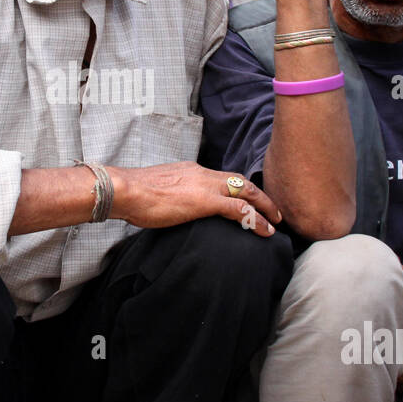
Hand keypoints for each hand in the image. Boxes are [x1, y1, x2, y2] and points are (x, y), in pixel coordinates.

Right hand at [108, 160, 281, 237]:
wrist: (127, 190)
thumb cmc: (134, 195)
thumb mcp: (158, 190)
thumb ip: (171, 196)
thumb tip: (171, 207)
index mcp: (191, 171)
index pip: (223, 177)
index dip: (239, 188)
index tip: (248, 200)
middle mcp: (203, 174)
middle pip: (241, 180)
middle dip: (260, 195)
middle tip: (273, 210)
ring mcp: (206, 186)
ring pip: (247, 192)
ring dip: (265, 206)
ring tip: (275, 222)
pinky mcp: (206, 202)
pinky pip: (240, 210)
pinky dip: (257, 219)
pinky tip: (265, 231)